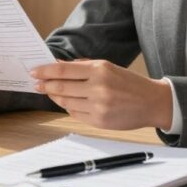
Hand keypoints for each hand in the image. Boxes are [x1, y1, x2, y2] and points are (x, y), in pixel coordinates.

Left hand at [31, 60, 172, 130]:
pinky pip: (75, 114)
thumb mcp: (108, 67)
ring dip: (54, 97)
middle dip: (45, 85)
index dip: (45, 71)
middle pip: (61, 87)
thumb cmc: (128, 83)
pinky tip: (67, 102)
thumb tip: (57, 65)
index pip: (63, 70)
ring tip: (50, 92)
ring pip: (66, 102)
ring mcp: (98, 106)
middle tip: (36, 83)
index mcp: (100, 70)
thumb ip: (83, 66)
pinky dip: (68, 107)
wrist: (151, 102)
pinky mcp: (100, 121)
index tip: (34, 72)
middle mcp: (98, 87)